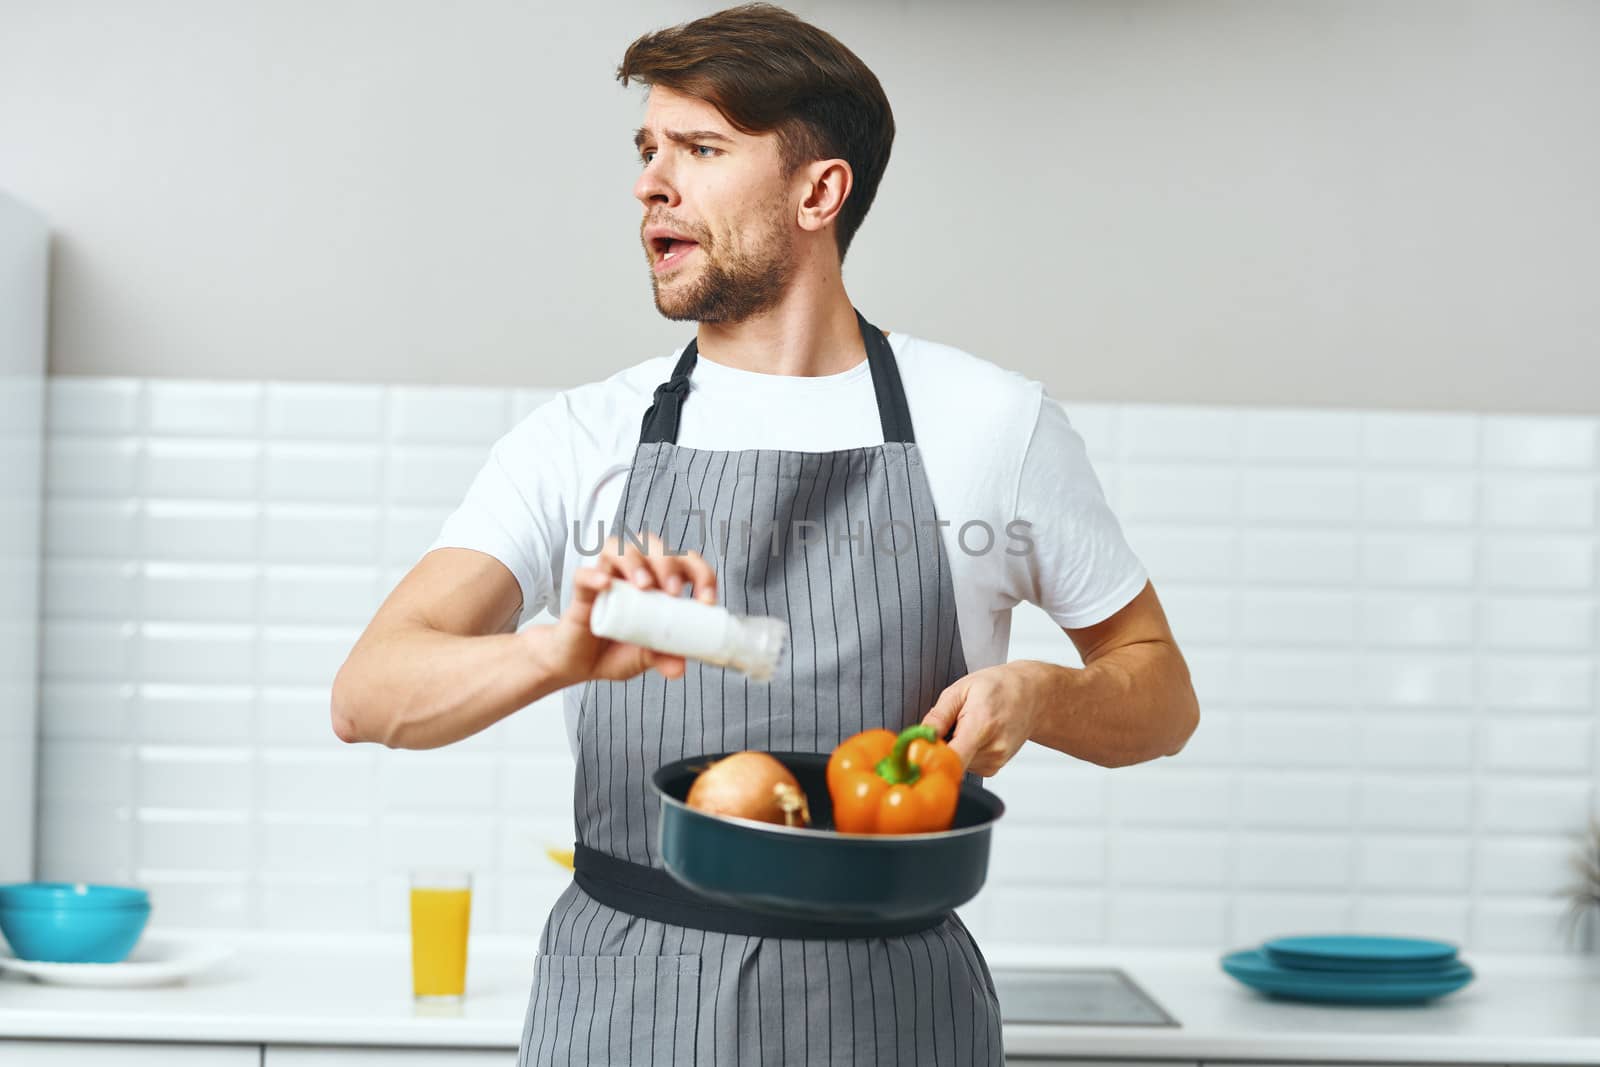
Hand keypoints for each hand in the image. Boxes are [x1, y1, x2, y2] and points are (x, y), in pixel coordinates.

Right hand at [537, 533, 717, 685]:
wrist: (578, 665)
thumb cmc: (614, 651)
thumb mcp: (646, 657)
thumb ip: (663, 658)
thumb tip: (680, 667)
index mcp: (658, 584)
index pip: (685, 562)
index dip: (701, 574)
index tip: (706, 600)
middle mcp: (634, 574)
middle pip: (653, 546)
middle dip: (668, 563)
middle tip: (672, 592)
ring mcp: (607, 578)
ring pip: (620, 548)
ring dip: (635, 562)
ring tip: (643, 586)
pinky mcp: (582, 592)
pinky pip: (584, 574)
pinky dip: (595, 575)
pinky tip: (605, 583)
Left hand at [921, 661, 1045, 775]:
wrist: (1033, 696)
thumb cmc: (998, 687)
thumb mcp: (961, 689)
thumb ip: (938, 716)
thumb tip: (918, 739)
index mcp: (982, 726)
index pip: (952, 759)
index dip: (929, 760)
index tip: (916, 754)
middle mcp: (991, 750)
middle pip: (948, 760)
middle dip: (939, 745)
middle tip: (948, 723)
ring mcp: (995, 762)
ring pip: (956, 763)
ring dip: (952, 747)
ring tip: (966, 724)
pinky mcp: (993, 768)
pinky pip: (966, 764)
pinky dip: (963, 751)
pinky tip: (974, 734)